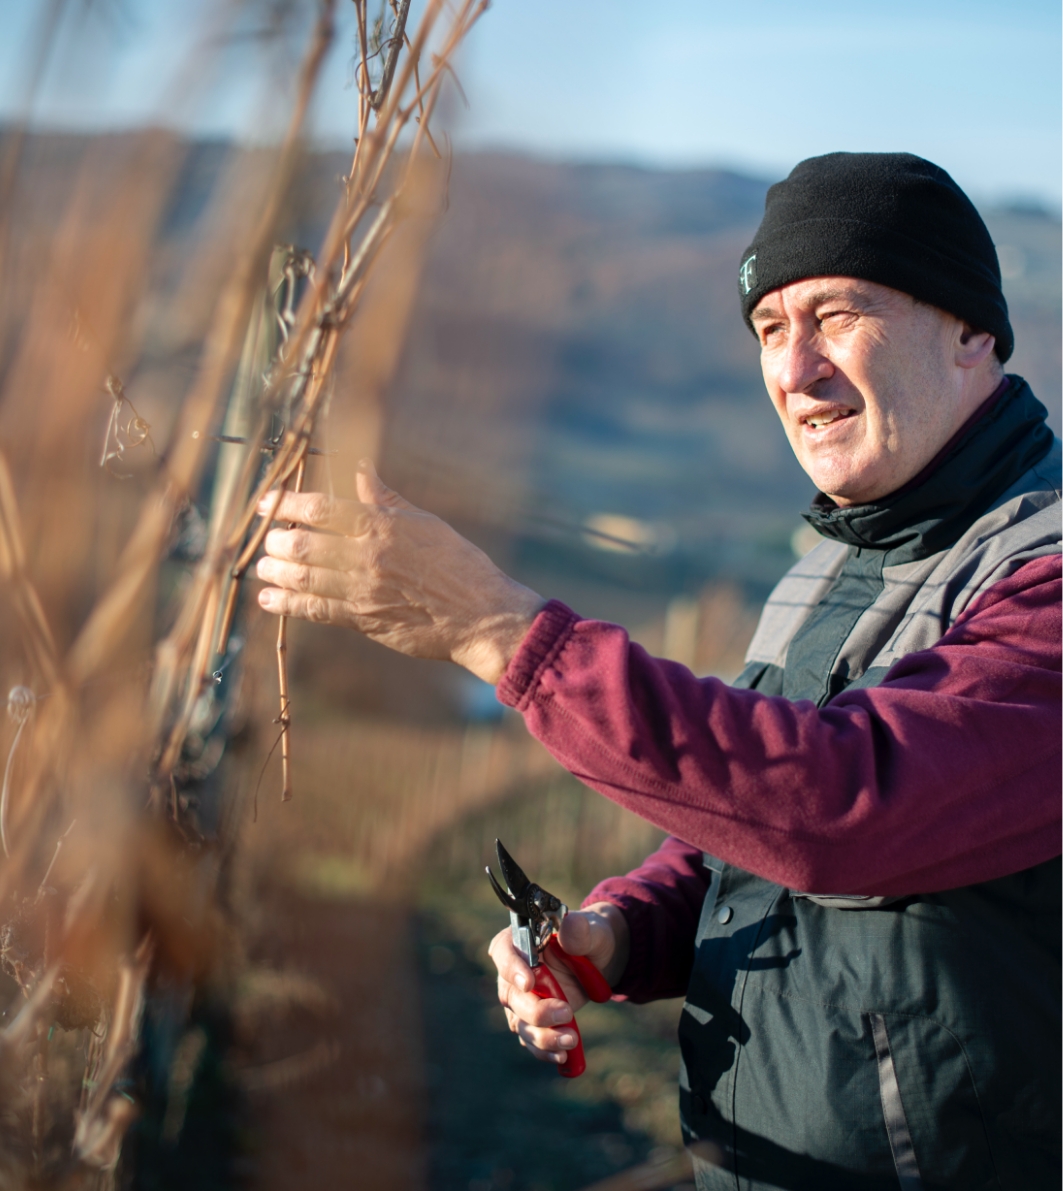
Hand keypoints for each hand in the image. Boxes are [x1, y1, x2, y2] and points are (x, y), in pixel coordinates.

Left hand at [254, 461, 544, 682]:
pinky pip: (315, 610)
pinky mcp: (363, 621)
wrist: (480, 616)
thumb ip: (385, 498)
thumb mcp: (424, 523)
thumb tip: (361, 468)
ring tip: (264, 567)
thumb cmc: (458, 564)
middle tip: (267, 539)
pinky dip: (287, 604)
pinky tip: (270, 599)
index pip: (322, 509)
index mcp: (382, 526)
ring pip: (303, 579)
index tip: (265, 503)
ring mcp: (363, 591)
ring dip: (275, 572)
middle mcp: (367, 557)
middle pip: (304, 545)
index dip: (286, 504)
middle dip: (276, 541)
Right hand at [488, 903, 629, 1065]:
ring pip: (520, 1023)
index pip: (503, 952)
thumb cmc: (589, 938)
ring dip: (543, 1036)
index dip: (511, 968)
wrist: (599, 960)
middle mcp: (512, 972)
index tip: (529, 983)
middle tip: (566, 1012)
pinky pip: (532, 1040)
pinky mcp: (533, 1021)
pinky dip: (546, 1050)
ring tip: (572, 1040)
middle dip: (537, 1010)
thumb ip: (581, 930)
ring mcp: (521, 1000)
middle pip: (511, 996)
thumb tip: (571, 926)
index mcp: (519, 940)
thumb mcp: (591, 930)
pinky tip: (563, 1056)